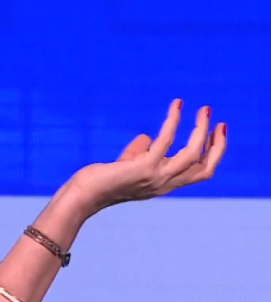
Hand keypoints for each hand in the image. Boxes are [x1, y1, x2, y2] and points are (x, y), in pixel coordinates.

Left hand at [67, 100, 225, 216]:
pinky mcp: (143, 168)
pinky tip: (176, 106)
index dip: (212, 154)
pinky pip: (165, 141)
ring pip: (192, 154)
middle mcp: (165, 183)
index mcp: (164, 184)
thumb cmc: (101, 179)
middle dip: (216, 144)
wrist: (83, 195)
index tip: (216, 133)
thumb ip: (140, 152)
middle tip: (218, 121)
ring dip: (202, 130)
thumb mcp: (128, 165)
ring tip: (204, 109)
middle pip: (204, 167)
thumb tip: (147, 137)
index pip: (200, 172)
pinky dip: (173, 121)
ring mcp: (156, 177)